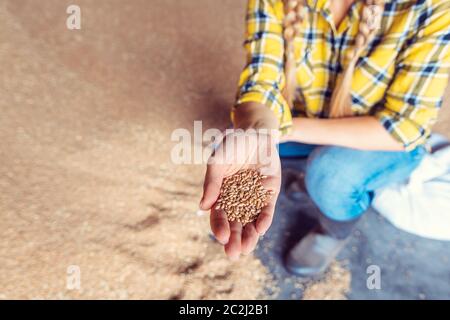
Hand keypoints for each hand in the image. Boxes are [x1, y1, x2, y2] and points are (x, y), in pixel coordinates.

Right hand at [199, 130, 280, 259]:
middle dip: (234, 239)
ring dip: (249, 235)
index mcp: (221, 194)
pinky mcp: (269, 193)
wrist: (257, 132)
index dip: (219, 227)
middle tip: (233, 254)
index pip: (218, 215)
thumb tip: (203, 207)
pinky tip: (261, 230)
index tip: (222, 237)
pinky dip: (264, 220)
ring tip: (248, 248)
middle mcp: (236, 199)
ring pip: (250, 221)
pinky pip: (266, 210)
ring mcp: (254, 197)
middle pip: (234, 223)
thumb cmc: (233, 144)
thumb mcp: (217, 161)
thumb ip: (212, 182)